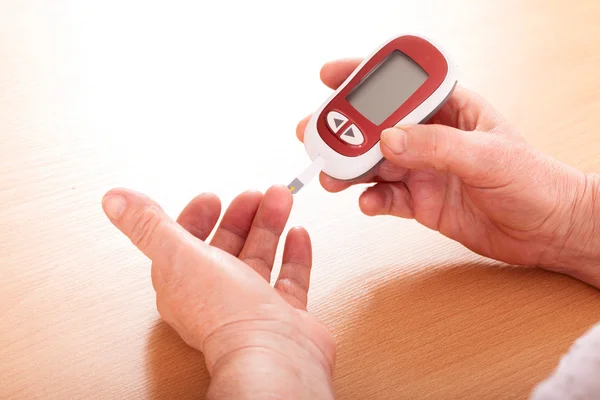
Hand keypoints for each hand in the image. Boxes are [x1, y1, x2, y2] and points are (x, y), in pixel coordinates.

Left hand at [102, 185, 334, 399]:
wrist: (272, 354)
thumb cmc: (225, 314)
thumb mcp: (179, 256)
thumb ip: (148, 226)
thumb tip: (114, 199)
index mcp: (185, 284)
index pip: (186, 244)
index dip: (198, 218)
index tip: (213, 198)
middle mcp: (217, 296)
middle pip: (228, 246)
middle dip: (242, 215)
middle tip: (257, 193)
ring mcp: (253, 305)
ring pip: (260, 256)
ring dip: (270, 225)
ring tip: (281, 199)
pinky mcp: (284, 314)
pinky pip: (289, 278)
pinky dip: (294, 254)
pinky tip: (298, 234)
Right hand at [297, 58, 599, 286]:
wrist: (547, 231)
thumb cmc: (534, 181)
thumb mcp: (487, 156)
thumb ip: (435, 146)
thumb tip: (387, 139)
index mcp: (451, 110)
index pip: (402, 87)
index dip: (365, 77)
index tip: (331, 77)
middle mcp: (432, 138)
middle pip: (377, 126)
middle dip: (344, 129)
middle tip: (314, 134)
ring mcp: (424, 170)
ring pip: (375, 164)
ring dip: (350, 168)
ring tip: (332, 174)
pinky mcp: (421, 202)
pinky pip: (386, 197)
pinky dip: (371, 200)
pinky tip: (367, 202)